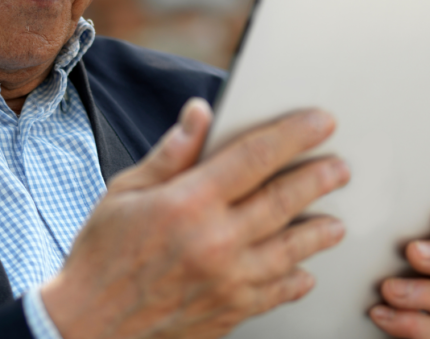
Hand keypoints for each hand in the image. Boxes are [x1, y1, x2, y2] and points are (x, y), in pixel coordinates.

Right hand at [40, 98, 350, 338]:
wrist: (89, 326)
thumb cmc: (100, 255)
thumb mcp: (125, 191)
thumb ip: (170, 153)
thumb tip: (200, 113)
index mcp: (188, 202)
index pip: (255, 157)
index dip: (294, 135)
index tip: (321, 123)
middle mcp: (215, 241)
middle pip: (284, 201)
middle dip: (319, 178)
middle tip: (340, 168)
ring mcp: (228, 281)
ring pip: (291, 250)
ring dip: (319, 231)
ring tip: (334, 222)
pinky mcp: (230, 312)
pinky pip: (277, 292)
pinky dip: (296, 279)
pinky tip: (303, 271)